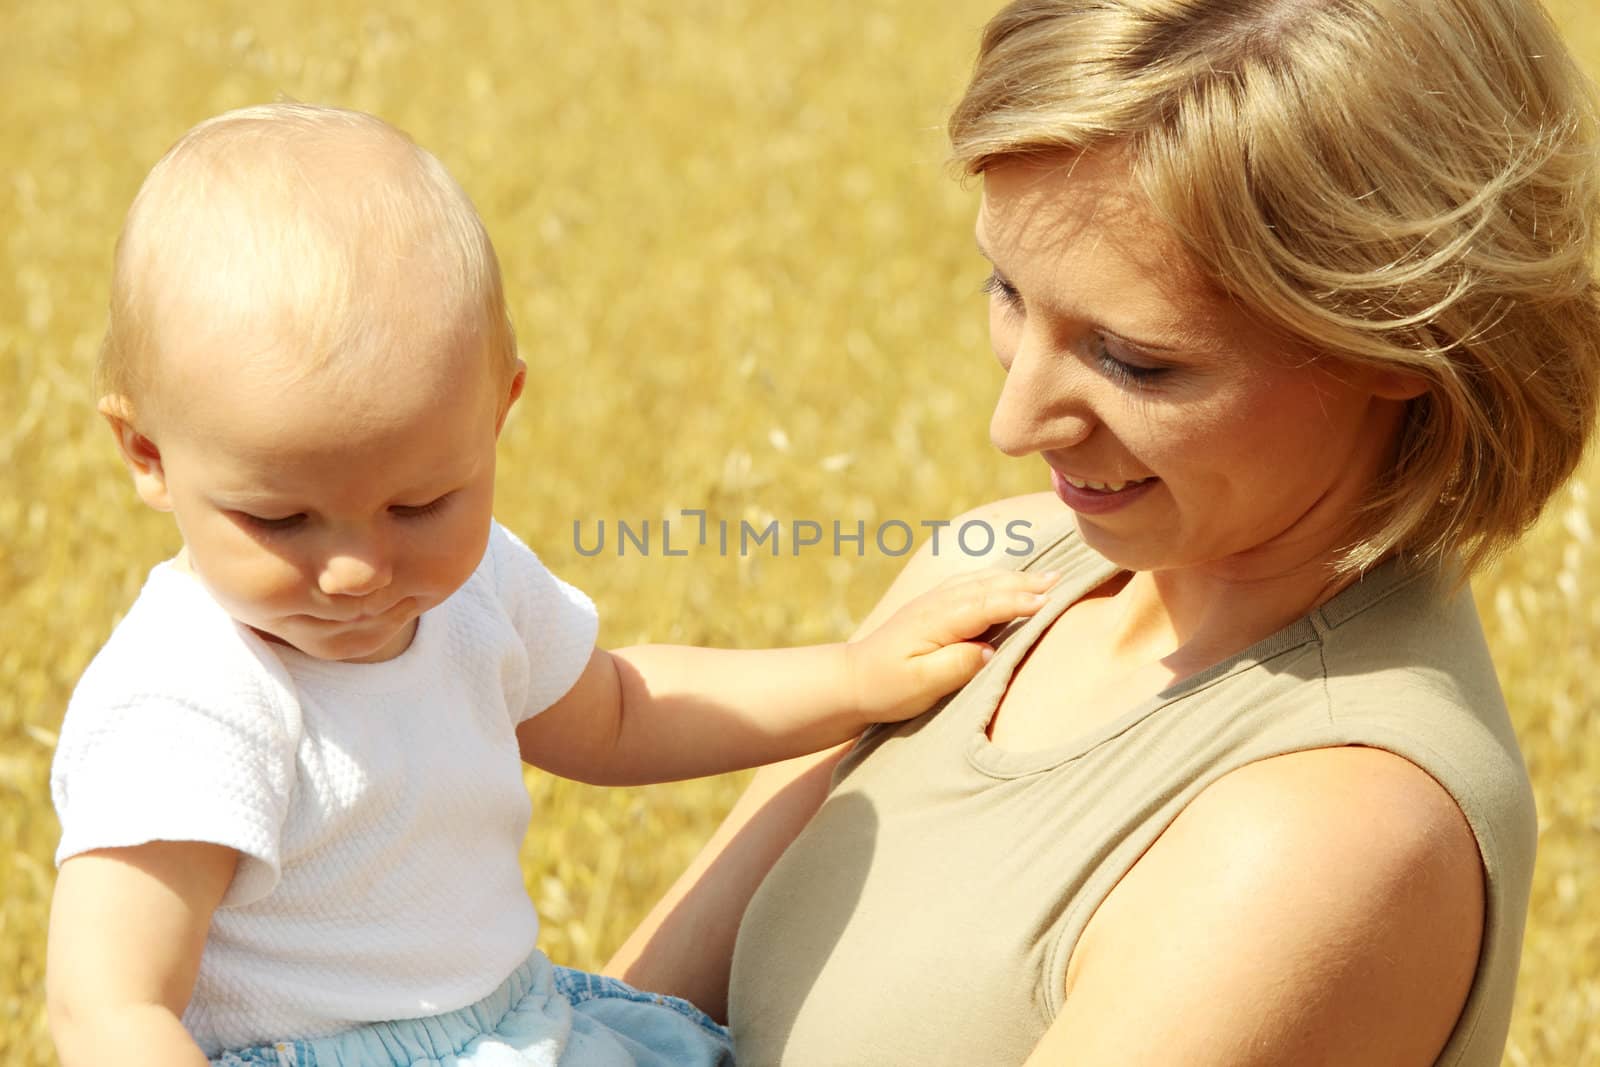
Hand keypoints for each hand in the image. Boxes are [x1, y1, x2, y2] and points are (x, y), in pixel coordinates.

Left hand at [844, 569, 1056, 722]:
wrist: (853, 679)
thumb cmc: (888, 687)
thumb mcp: (921, 684)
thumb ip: (956, 665)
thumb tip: (988, 651)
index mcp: (937, 620)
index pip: (986, 605)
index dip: (1018, 602)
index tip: (1049, 600)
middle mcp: (938, 603)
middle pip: (989, 587)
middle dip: (1027, 583)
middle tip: (1063, 578)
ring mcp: (936, 601)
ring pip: (983, 582)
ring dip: (1016, 578)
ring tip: (1049, 577)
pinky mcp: (936, 606)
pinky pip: (973, 584)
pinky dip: (998, 580)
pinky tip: (1012, 581)